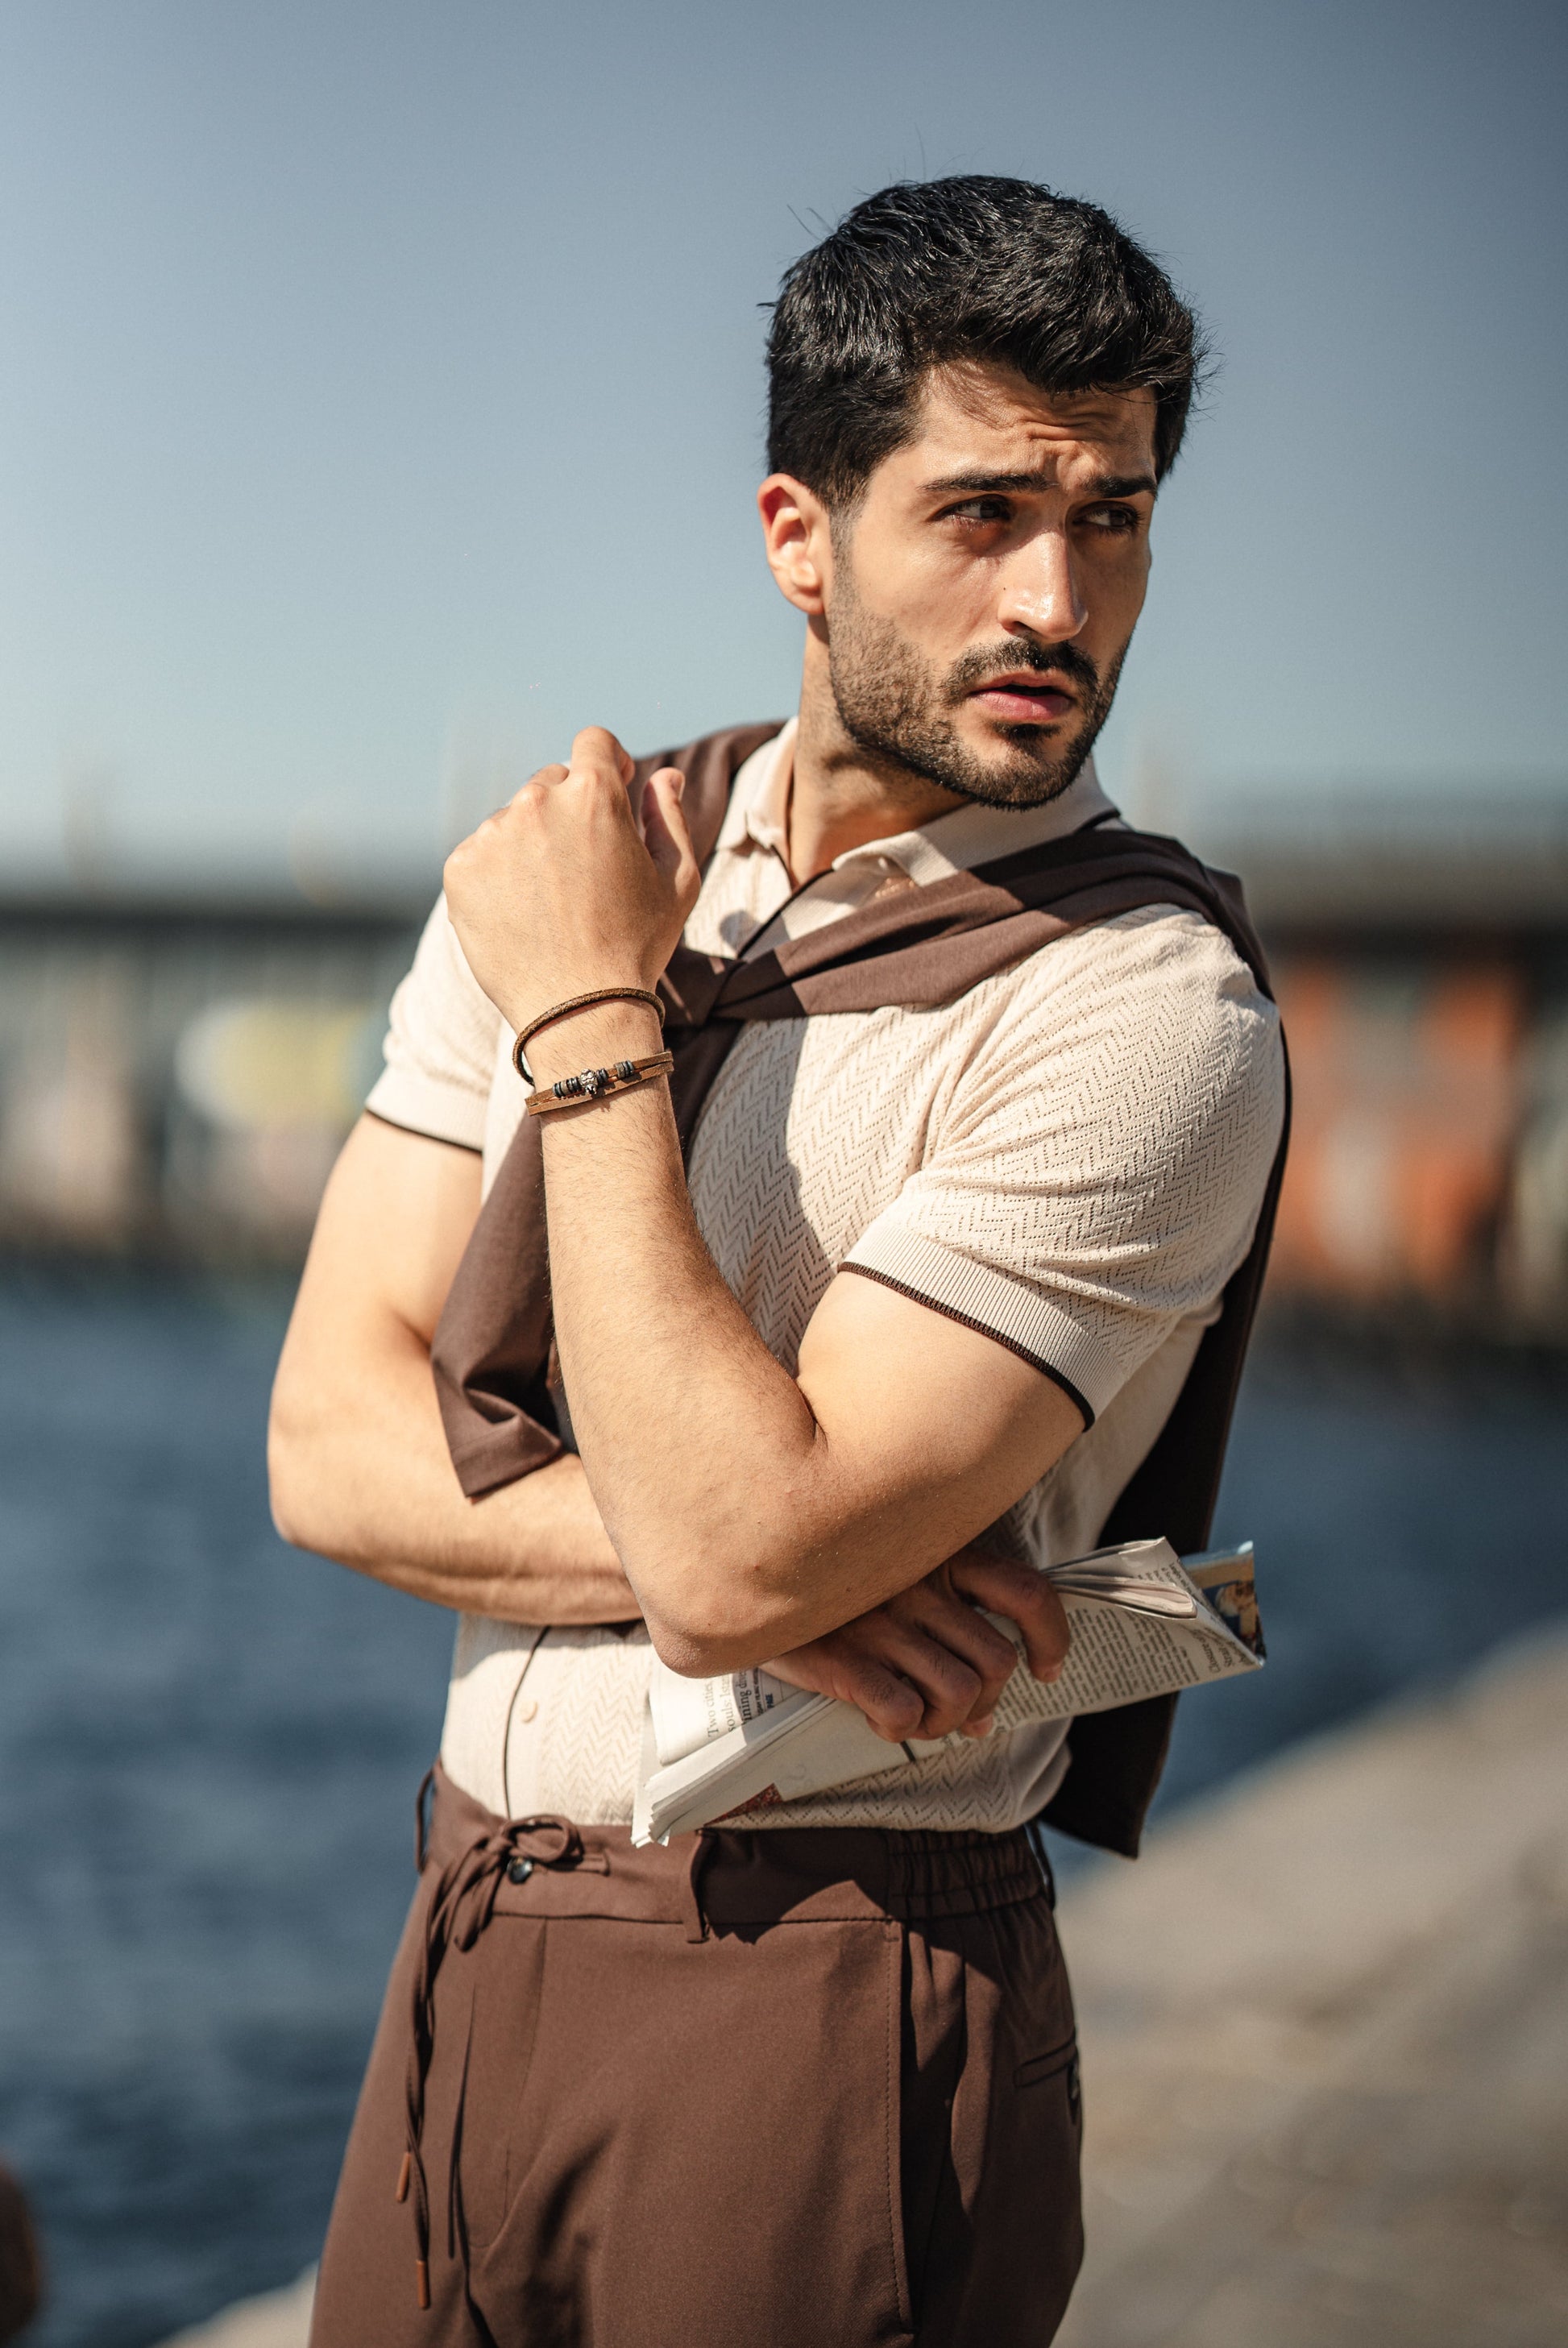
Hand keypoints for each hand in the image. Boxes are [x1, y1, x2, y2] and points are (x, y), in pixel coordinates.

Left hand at [442, 727, 700, 1036]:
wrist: (579, 1009)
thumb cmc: (637, 946)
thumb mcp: (677, 881)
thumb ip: (669, 818)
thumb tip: (665, 777)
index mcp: (594, 795)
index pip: (593, 742)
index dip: (607, 764)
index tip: (612, 791)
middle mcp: (537, 801)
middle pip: (550, 781)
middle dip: (568, 812)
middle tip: (583, 871)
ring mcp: (493, 833)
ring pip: (513, 820)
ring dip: (531, 844)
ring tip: (551, 903)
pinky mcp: (460, 867)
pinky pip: (482, 854)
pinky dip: (498, 876)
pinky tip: (522, 915)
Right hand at [765, 1543, 1069, 1743]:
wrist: (736, 1568)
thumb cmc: (825, 1581)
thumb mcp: (888, 1571)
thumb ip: (942, 1615)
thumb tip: (986, 1713)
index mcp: (936, 1552)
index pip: (1025, 1593)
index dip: (1051, 1639)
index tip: (1045, 1670)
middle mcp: (914, 1583)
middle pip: (996, 1661)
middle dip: (988, 1702)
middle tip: (962, 1714)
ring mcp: (878, 1621)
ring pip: (960, 1694)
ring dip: (947, 1724)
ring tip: (920, 1719)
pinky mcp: (840, 1658)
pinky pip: (902, 1712)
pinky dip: (901, 1729)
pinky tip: (880, 1721)